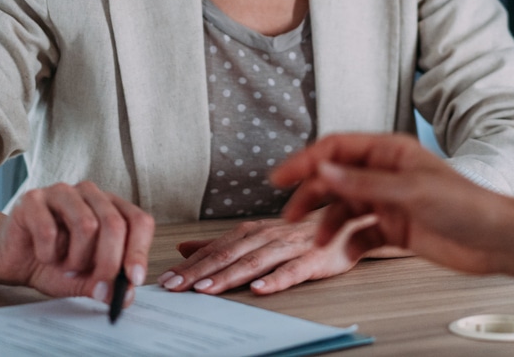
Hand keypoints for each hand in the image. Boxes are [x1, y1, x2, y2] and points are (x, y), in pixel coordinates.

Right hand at [0, 181, 154, 307]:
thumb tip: (126, 296)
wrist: (12, 260)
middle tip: (97, 286)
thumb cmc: (51, 264)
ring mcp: (62, 192)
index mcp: (110, 207)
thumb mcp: (83, 280)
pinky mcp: (33, 199)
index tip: (134, 279)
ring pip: (86, 225)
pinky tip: (43, 256)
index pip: (139, 221)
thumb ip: (105, 285)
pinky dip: (48, 253)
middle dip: (108, 263)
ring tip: (65, 266)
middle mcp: (90, 194)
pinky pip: (49, 230)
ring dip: (76, 258)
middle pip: (114, 224)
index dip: (139, 251)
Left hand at [157, 209, 374, 294]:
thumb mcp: (258, 235)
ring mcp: (291, 246)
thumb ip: (222, 242)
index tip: (165, 279)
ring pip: (255, 261)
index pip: (215, 248)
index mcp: (252, 231)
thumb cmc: (300, 234)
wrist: (348, 223)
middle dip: (199, 271)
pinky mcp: (314, 258)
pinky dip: (276, 278)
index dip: (190, 264)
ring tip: (206, 290)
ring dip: (229, 275)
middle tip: (174, 286)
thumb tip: (184, 247)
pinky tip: (260, 289)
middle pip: (229, 254)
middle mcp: (268, 235)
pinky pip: (293, 270)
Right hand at [271, 132, 513, 274]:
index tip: (281, 176)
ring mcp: (389, 201)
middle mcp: (387, 174)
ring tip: (317, 239)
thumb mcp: (410, 190)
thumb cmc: (465, 205)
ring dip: (327, 222)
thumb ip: (363, 182)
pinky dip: (348, 242)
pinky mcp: (395, 228)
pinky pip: (360, 233)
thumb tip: (323, 170)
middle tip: (291, 213)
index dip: (306, 160)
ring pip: (345, 207)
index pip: (337, 149)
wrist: (494, 239)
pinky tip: (342, 251)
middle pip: (336, 178)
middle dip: (311, 194)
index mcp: (390, 152)